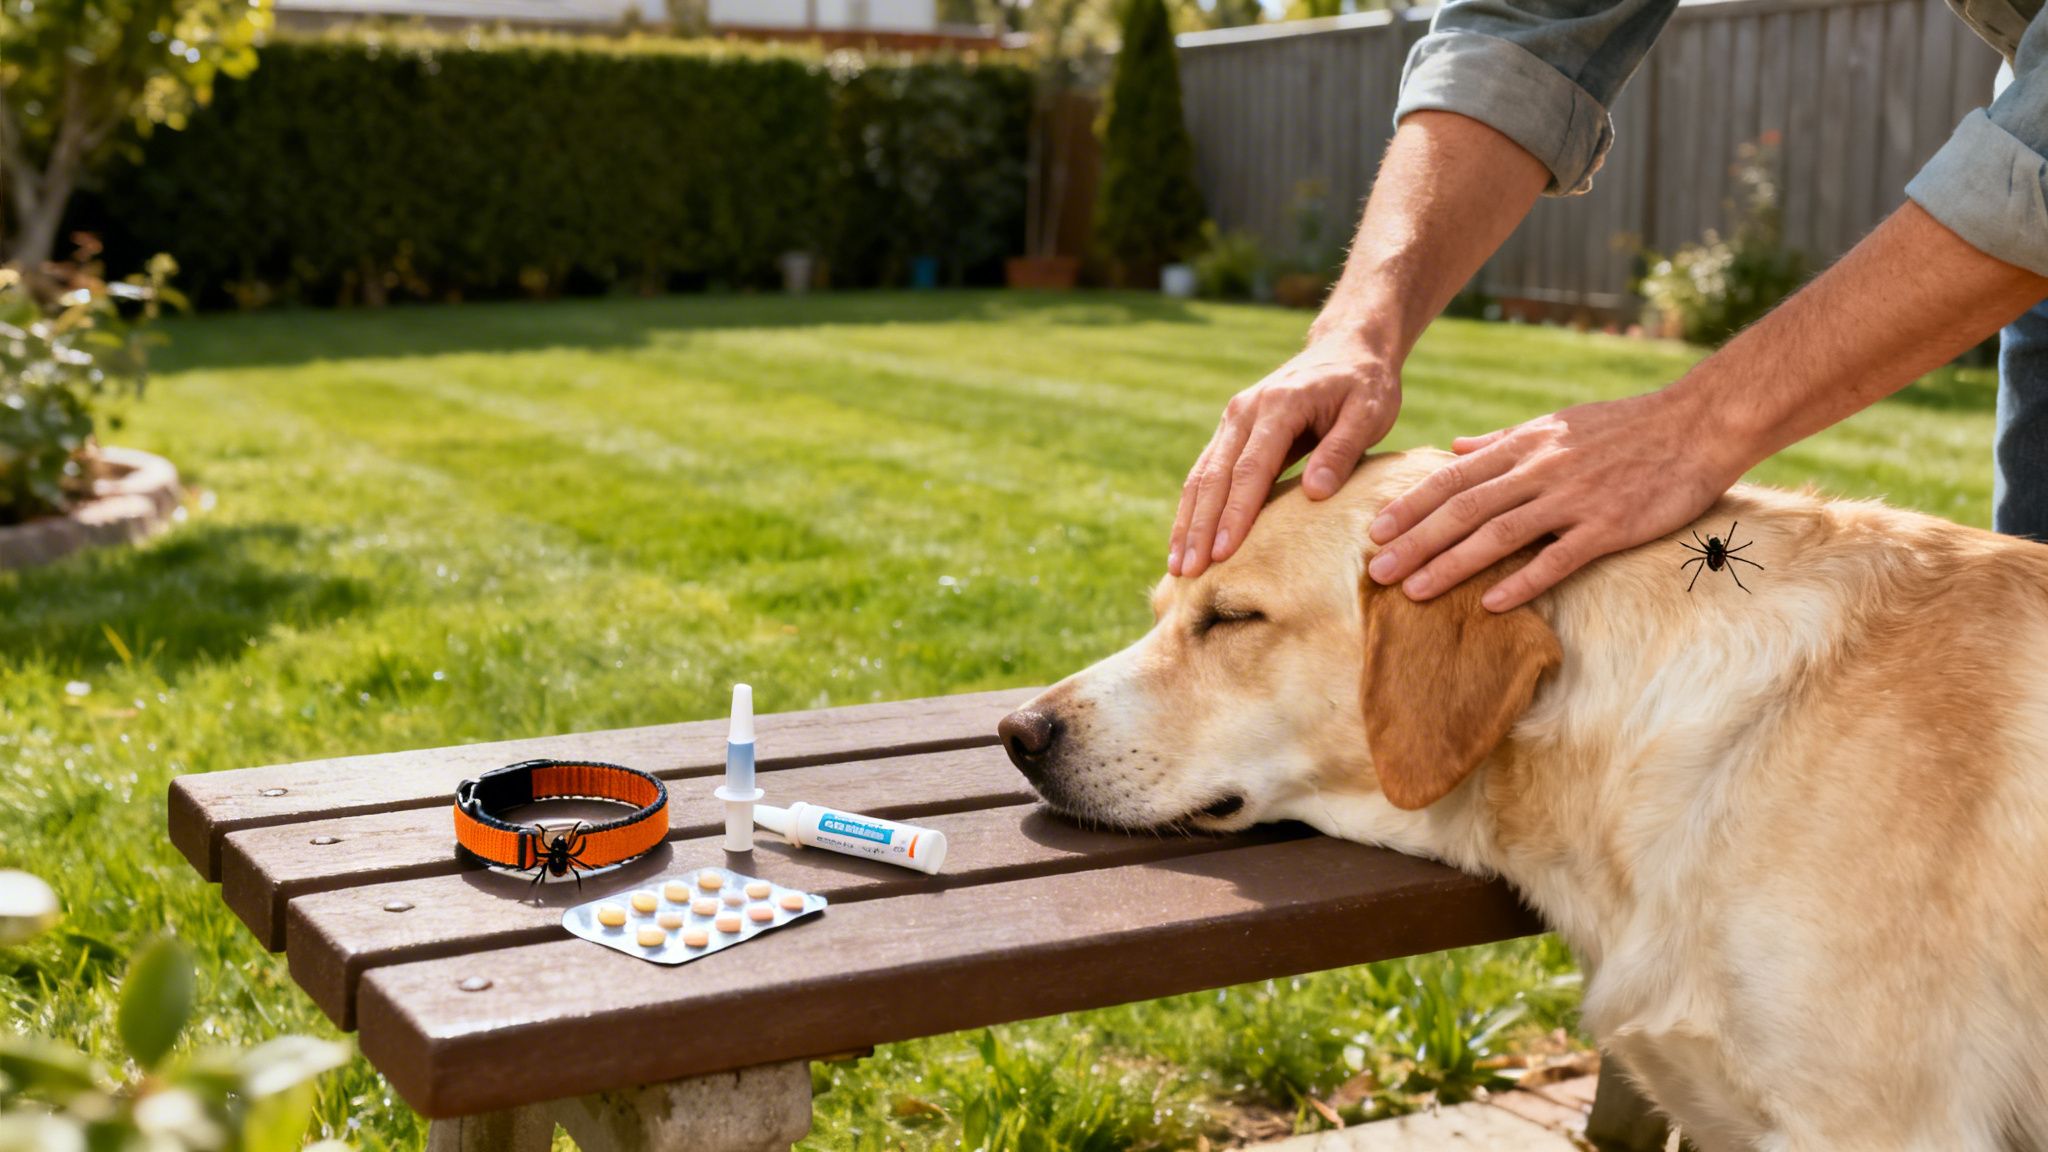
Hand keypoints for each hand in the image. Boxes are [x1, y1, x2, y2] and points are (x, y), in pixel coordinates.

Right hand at [1171, 336, 1400, 577]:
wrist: (1347, 346)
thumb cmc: (1365, 384)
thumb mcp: (1369, 413)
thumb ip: (1342, 451)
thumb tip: (1315, 492)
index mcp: (1279, 406)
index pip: (1251, 469)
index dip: (1236, 513)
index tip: (1224, 553)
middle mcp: (1245, 411)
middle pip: (1215, 476)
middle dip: (1200, 527)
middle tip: (1189, 571)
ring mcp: (1233, 419)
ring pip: (1201, 476)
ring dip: (1187, 522)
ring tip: (1178, 566)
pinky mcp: (1231, 430)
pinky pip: (1205, 472)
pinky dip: (1193, 508)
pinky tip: (1186, 540)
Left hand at [1365, 389, 1749, 610]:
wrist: (1696, 425)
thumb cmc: (1623, 427)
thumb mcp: (1556, 423)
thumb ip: (1501, 442)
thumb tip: (1453, 450)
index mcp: (1525, 446)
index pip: (1454, 478)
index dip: (1412, 505)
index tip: (1376, 530)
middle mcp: (1541, 470)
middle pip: (1464, 509)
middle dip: (1416, 542)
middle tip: (1377, 571)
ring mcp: (1574, 499)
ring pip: (1499, 535)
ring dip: (1451, 565)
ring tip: (1414, 592)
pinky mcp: (1609, 526)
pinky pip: (1557, 558)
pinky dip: (1520, 582)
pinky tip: (1488, 605)